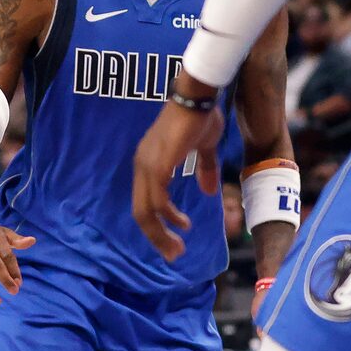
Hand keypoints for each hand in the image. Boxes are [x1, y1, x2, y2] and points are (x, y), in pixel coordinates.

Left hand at [133, 96, 224, 259]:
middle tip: (174, 254)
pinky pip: (156, 199)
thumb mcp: (205, 148)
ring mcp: (148, 165)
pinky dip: (167, 216)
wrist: (199, 95)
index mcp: (149, 163)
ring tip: (178, 248)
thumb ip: (206, 169)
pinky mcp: (158, 164)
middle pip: (140, 212)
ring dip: (161, 233)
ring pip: (146, 210)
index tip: (176, 238)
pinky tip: (181, 224)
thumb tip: (210, 191)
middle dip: (157, 236)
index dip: (158, 223)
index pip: (145, 201)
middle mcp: (143, 166)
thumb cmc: (201, 116)